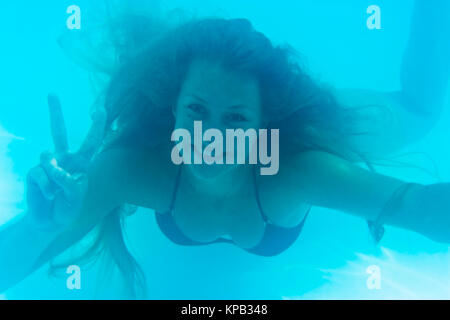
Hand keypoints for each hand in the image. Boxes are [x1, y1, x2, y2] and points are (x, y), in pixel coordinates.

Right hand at [25, 94, 106, 231]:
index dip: (96, 126)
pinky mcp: (34, 173)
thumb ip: (69, 181)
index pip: (91, 142)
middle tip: (52, 93)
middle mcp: (64, 159)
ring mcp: (47, 164)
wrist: (49, 222)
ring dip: (55, 177)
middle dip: (55, 112)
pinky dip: (46, 187)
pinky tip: (48, 195)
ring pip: (47, 157)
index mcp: (81, 163)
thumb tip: (52, 166)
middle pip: (58, 132)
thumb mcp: (76, 197)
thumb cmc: (68, 208)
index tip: (101, 109)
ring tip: (57, 192)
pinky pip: (39, 174)